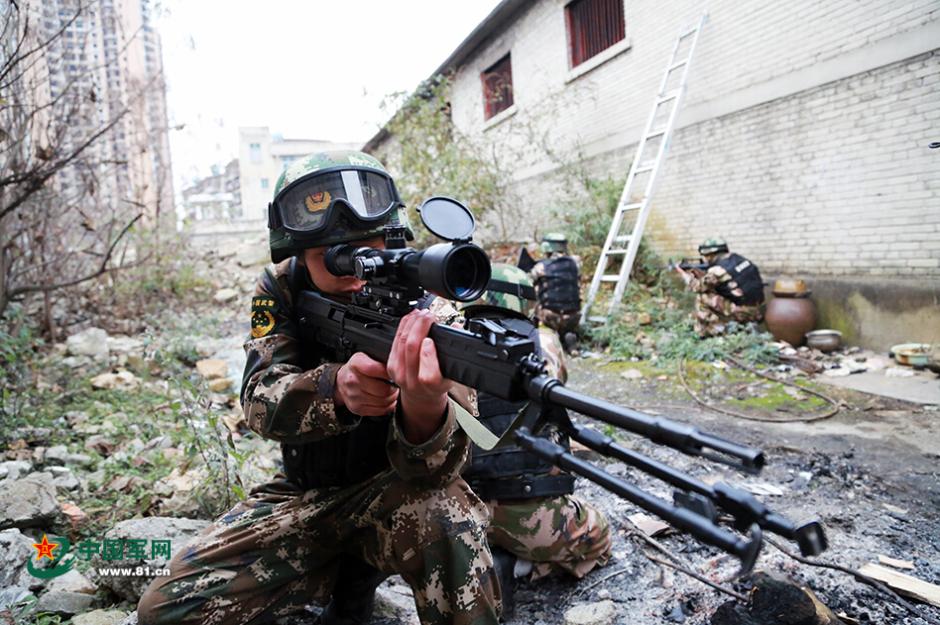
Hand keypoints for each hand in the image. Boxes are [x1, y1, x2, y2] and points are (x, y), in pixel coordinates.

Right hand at [334, 352, 398, 416]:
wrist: (341, 381)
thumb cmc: (357, 369)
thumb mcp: (365, 357)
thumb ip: (379, 360)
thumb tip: (397, 367)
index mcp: (355, 364)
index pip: (376, 369)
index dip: (389, 373)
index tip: (393, 374)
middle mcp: (352, 381)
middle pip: (383, 389)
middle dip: (394, 388)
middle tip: (396, 385)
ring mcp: (354, 397)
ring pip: (383, 401)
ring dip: (392, 398)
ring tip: (392, 392)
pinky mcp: (357, 408)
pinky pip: (380, 411)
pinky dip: (388, 406)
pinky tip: (388, 400)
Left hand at [386, 309, 451, 442]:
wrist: (421, 395)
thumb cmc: (439, 382)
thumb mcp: (452, 372)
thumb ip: (455, 352)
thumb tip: (457, 327)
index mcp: (432, 387)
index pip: (428, 375)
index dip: (428, 355)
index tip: (431, 340)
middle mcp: (414, 382)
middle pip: (411, 349)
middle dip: (420, 326)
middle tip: (429, 315)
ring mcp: (399, 374)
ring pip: (402, 342)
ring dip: (411, 323)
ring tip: (421, 313)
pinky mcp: (391, 366)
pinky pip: (395, 341)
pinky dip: (403, 326)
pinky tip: (410, 319)